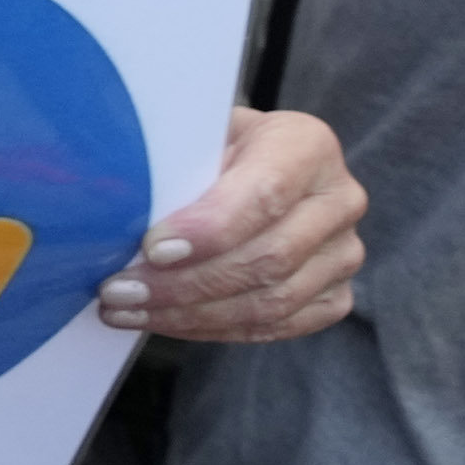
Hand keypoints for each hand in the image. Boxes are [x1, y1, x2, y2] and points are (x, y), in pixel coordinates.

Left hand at [100, 107, 364, 341]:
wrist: (258, 166)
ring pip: (271, 302)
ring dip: (190, 315)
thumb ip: (177, 163)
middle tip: (121, 291)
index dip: (209, 229)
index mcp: (307, 146)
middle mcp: (339, 201)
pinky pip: (275, 327)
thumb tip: (124, 206)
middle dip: (185, 283)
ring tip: (129, 311)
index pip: (264, 195)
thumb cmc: (216, 148)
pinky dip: (213, 330)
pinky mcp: (335, 296)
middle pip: (267, 259)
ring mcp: (343, 254)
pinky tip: (165, 322)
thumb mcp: (198, 134)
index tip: (152, 249)